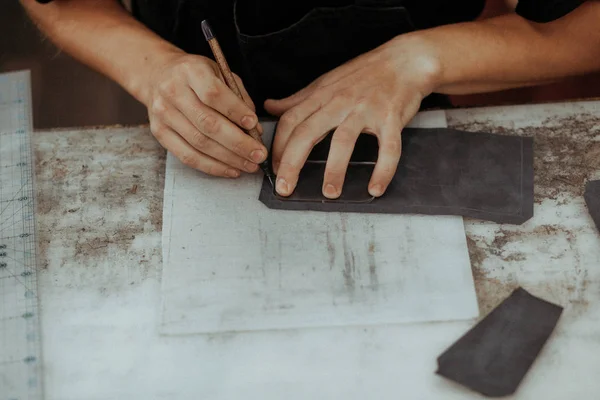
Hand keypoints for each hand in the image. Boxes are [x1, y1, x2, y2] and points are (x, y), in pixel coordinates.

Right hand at [146, 52, 266, 177]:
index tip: (254, 124)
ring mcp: (163, 114)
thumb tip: (255, 130)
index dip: (235, 111)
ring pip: (199, 143)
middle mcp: (173, 92)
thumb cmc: (197, 76)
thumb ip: (239, 98)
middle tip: (259, 154)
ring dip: (228, 159)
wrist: (158, 75)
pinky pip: (187, 156)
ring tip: (250, 165)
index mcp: (190, 71)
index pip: (213, 94)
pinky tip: (231, 169)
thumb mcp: (219, 73)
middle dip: (238, 143)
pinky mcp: (159, 133)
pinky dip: (212, 166)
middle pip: (207, 123)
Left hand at [265, 36, 439, 197]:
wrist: (406, 60)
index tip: (275, 169)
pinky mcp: (391, 118)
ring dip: (335, 170)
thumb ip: (298, 99)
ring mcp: (366, 110)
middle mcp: (340, 102)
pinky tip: (375, 189)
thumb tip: (270, 107)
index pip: (290, 121)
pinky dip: (382, 170)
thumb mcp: (326, 82)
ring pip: (343, 141)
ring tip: (330, 193)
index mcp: (322, 96)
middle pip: (307, 133)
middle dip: (293, 163)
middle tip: (286, 188)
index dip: (278, 146)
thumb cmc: (364, 74)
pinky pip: (387, 148)